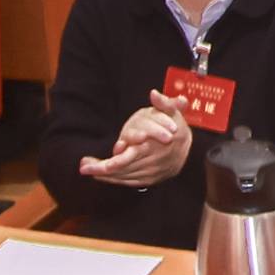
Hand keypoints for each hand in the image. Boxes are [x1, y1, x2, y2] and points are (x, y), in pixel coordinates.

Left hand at [79, 100, 199, 193]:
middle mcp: (149, 163)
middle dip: (100, 169)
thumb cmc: (178, 129)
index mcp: (151, 147)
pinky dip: (115, 179)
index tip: (91, 162)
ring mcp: (149, 173)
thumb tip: (154, 93)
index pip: (126, 159)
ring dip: (104, 175)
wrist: (191, 150)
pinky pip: (129, 181)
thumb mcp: (173, 113)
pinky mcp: (148, 179)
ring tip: (87, 169)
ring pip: (123, 177)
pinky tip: (102, 176)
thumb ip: (164, 104)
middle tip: (83, 167)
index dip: (108, 164)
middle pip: (120, 169)